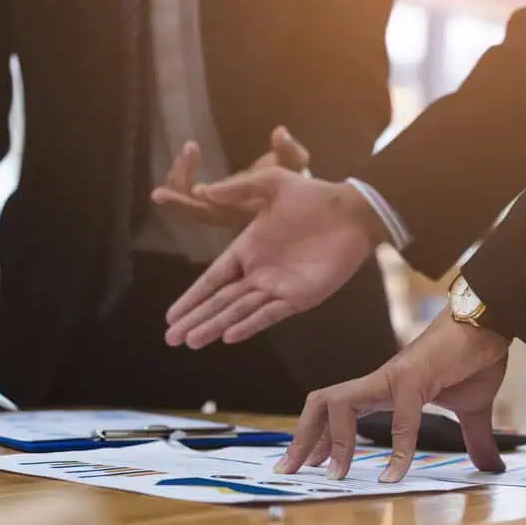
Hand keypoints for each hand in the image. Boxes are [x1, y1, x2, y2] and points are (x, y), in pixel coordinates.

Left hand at [150, 126, 309, 227]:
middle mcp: (230, 214)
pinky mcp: (212, 199)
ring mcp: (218, 208)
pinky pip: (189, 193)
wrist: (292, 197)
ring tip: (190, 148)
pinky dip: (184, 174)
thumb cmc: (293, 181)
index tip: (198, 189)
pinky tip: (190, 151)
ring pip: (190, 203)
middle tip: (157, 194)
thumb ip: (290, 149)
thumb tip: (279, 132)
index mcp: (248, 210)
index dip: (211, 202)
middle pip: (199, 215)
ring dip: (181, 179)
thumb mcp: (296, 164)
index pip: (224, 211)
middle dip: (179, 203)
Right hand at [165, 169, 388, 347]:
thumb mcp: (273, 182)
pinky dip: (249, 325)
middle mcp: (258, 272)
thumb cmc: (314, 196)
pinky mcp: (300, 298)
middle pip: (220, 301)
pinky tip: (228, 337)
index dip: (192, 296)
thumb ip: (238, 187)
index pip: (212, 278)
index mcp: (248, 248)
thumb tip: (204, 190)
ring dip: (215, 326)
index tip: (171, 314)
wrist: (354, 211)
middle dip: (196, 319)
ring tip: (192, 342)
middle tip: (171, 339)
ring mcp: (278, 287)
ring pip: (239, 312)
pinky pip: (269, 314)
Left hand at [274, 314, 510, 482]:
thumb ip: (475, 441)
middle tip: (289, 471)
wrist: (492, 327)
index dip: (318, 437)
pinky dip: (397, 449)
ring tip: (335, 477)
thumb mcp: (472, 412)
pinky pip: (400, 417)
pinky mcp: (414, 378)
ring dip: (332, 441)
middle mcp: (379, 383)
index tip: (309, 465)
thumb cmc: (475, 359)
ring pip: (339, 404)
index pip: (335, 411)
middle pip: (321, 403)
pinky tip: (394, 477)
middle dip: (302, 438)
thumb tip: (492, 468)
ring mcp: (392, 378)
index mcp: (385, 389)